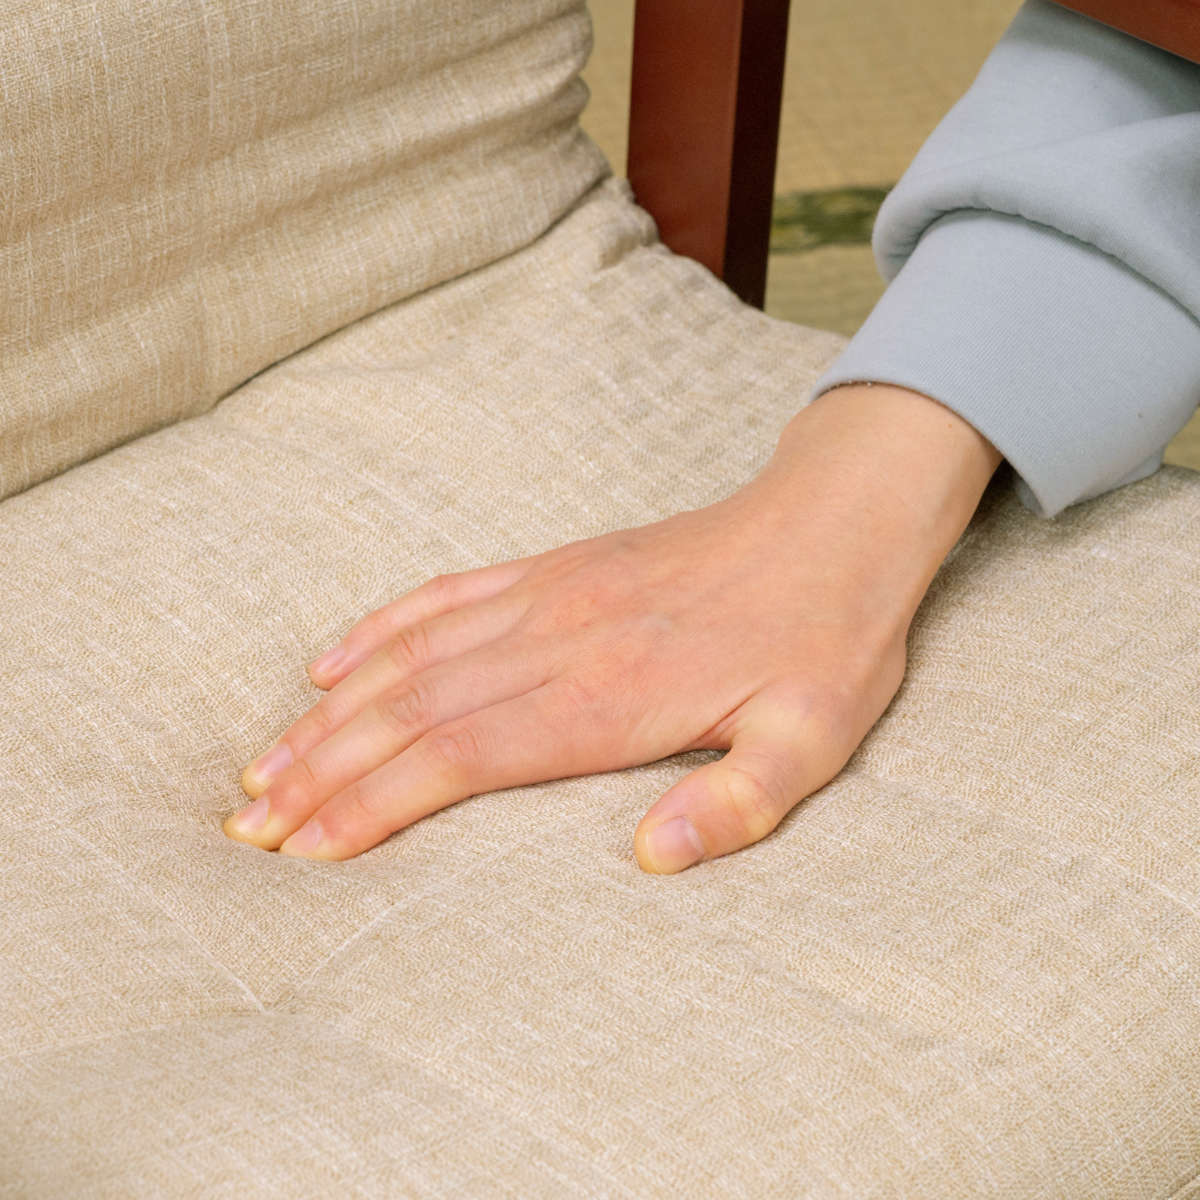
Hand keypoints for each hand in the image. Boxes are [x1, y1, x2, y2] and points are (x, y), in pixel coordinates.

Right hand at [224, 384, 1000, 871]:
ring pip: (411, 659)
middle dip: (323, 771)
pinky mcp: (554, 567)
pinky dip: (380, 630)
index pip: (463, 756)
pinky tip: (332, 660)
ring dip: (331, 713)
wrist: (831, 523)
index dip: (376, 804)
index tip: (307, 850)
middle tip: (251, 822)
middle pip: (412, 711)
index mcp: (610, 697)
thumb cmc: (824, 641)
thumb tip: (651, 859)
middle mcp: (558, 642)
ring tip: (264, 763)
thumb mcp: (813, 740)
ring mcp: (547, 596)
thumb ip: (736, 805)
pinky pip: (445, 596)